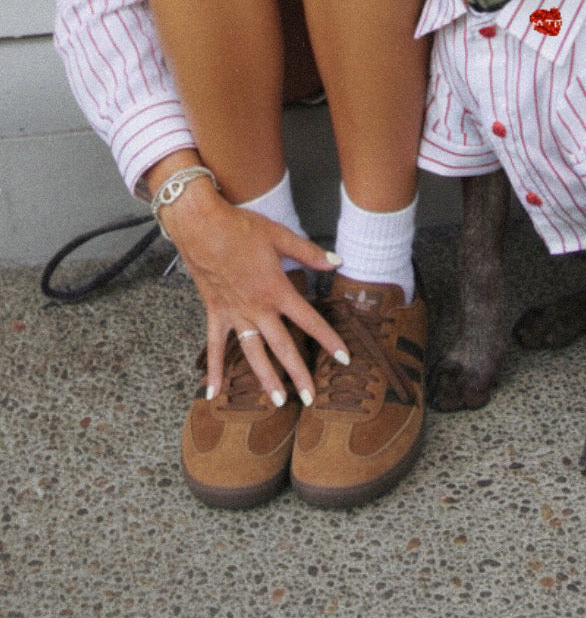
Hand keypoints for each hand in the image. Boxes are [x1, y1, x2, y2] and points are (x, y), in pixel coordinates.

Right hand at [161, 181, 348, 403]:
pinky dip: (214, 370)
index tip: (344, 358)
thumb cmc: (240, 228)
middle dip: (298, 374)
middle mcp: (257, 308)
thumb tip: (336, 261)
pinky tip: (214, 393)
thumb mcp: (279, 236)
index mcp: (277, 290)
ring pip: (252, 353)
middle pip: (283, 347)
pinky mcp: (215, 313)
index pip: (309, 320)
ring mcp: (235, 314)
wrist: (202, 226)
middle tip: (311, 398)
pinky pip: (214, 347)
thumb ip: (309, 252)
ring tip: (276, 401)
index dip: (328, 339)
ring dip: (265, 378)